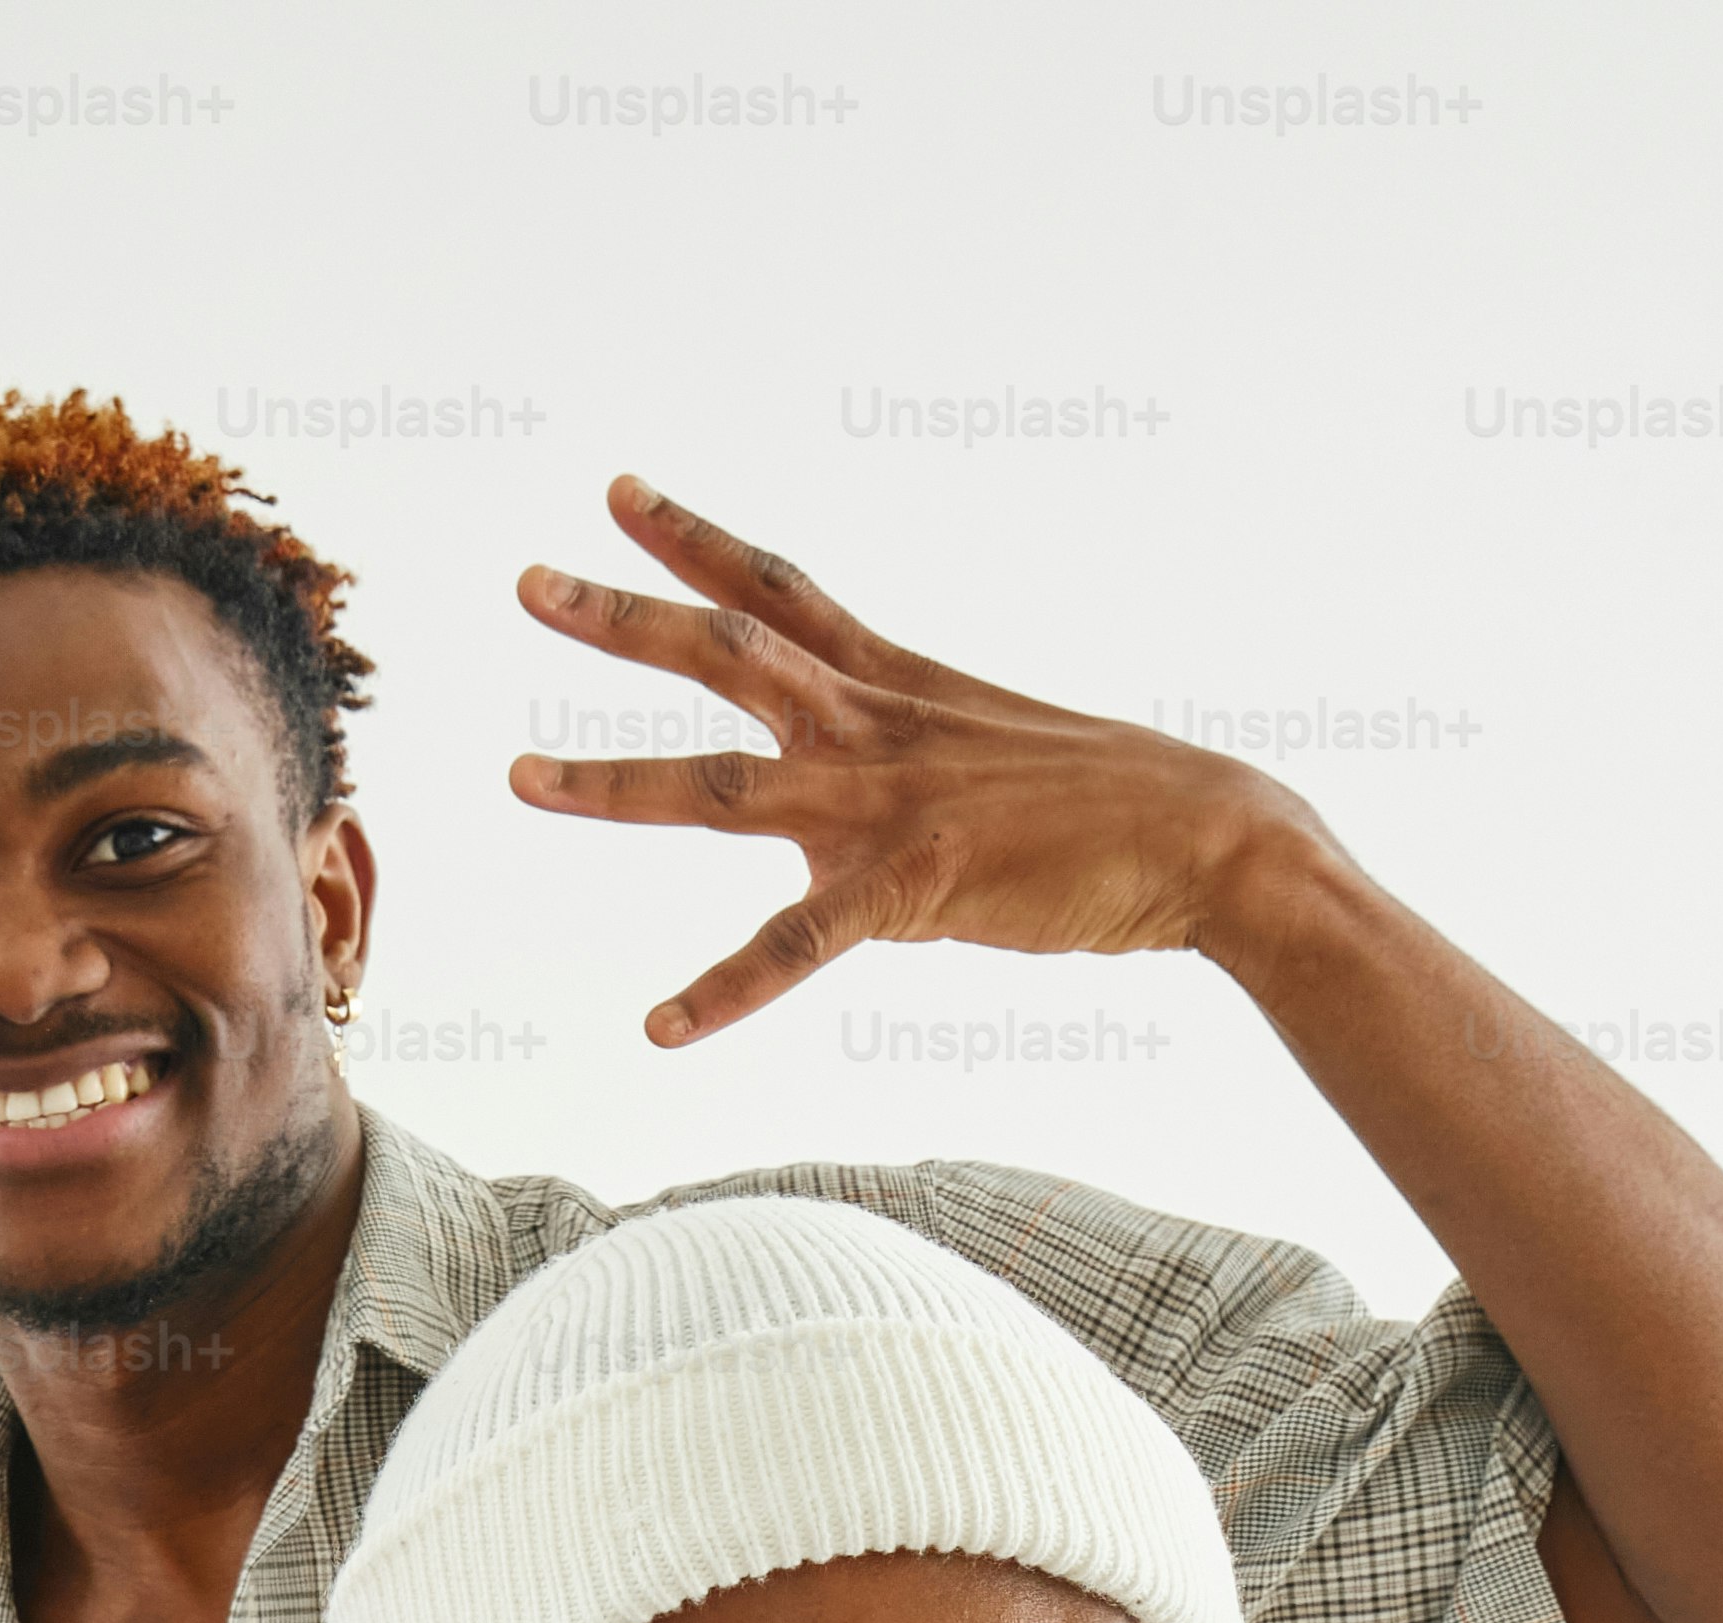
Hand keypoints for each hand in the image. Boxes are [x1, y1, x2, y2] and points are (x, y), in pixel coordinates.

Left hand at [503, 473, 1321, 1046]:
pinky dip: (722, 990)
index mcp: (897, 684)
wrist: (1204, 837)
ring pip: (719, 788)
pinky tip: (658, 1029)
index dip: (692, 540)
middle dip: (621, 617)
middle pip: (723, 655)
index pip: (775, 590)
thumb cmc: (1110, 801)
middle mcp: (875, 727)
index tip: (616, 493)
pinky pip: (796, 945)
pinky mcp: (911, 889)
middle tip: (528, 583)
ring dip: (611, 784)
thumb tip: (883, 770)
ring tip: (519, 778)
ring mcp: (887, 805)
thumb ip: (917, 748)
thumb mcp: (994, 746)